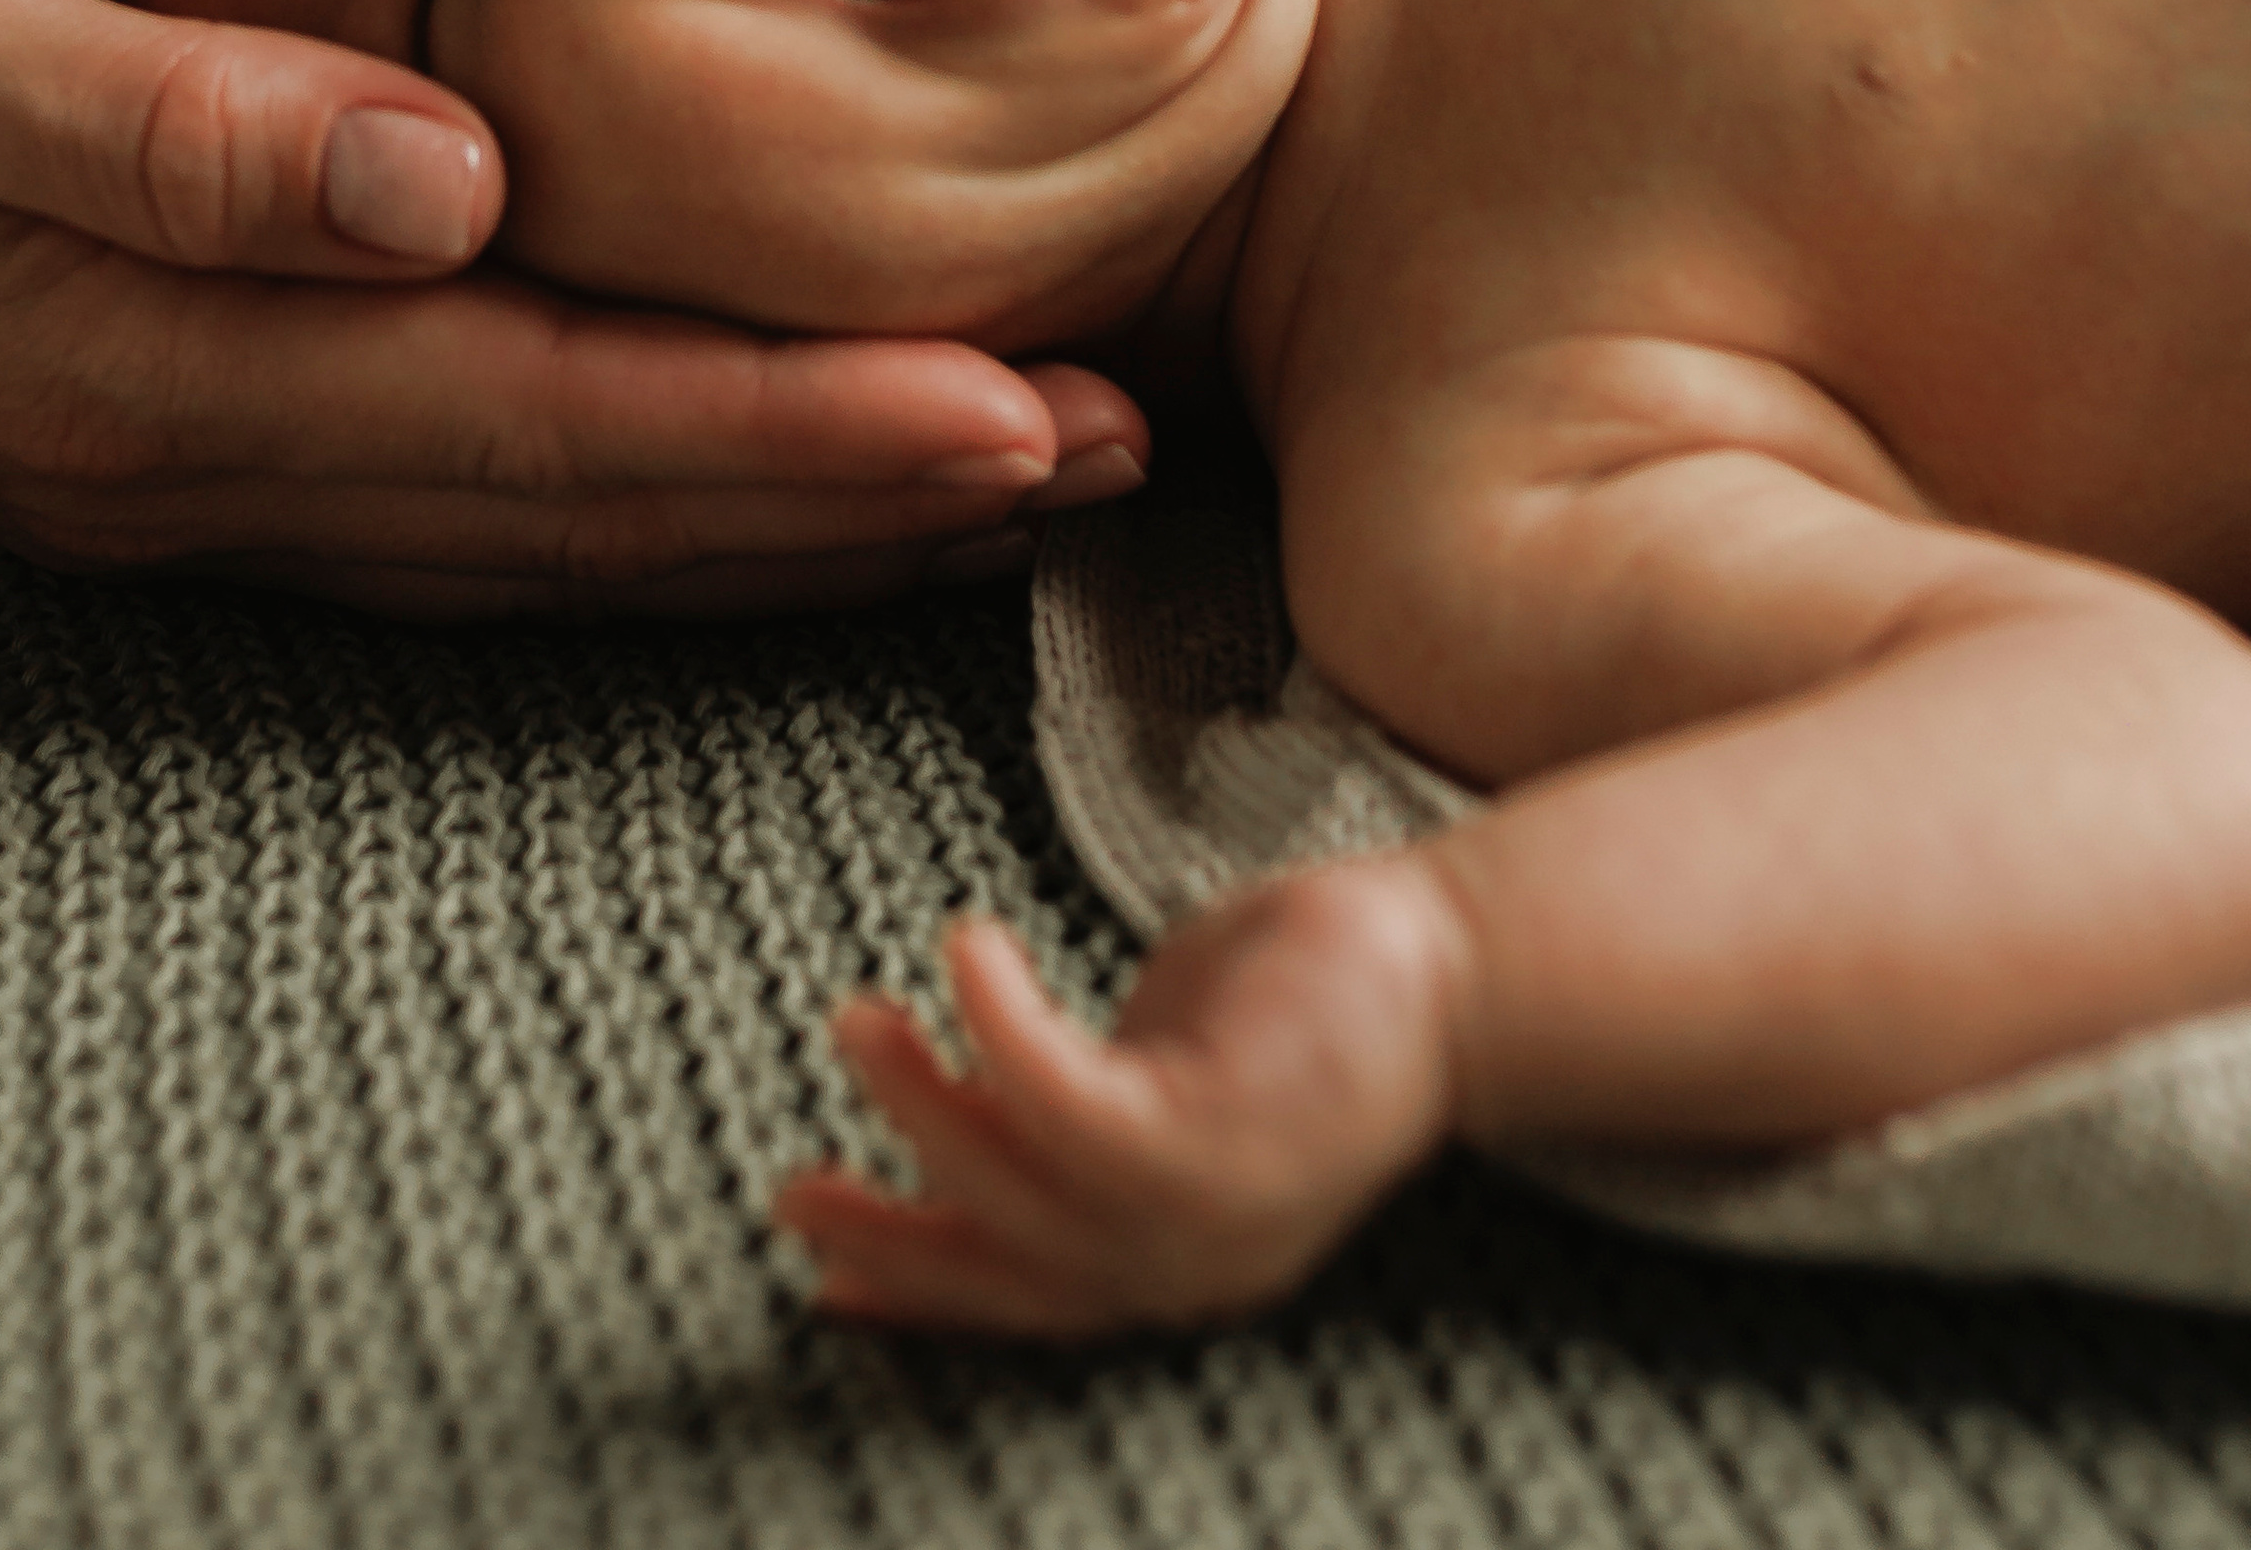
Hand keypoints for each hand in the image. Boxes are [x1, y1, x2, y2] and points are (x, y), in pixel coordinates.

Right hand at [0, 0, 1144, 612]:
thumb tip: (435, 181)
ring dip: (797, 511)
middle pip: (587, 512)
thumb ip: (152, 120)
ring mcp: (201, 471)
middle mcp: (195, 461)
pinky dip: (667, 488)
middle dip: (861, 493)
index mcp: (147, 369)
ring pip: (559, 535)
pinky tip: (787, 455)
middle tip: (1111, 447)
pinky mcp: (212, 426)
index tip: (1009, 403)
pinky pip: (490, 498)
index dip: (785, 429)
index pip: (535, 421)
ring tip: (1023, 467)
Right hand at [777, 861, 1460, 1338]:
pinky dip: (999, 1032)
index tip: (820, 1285)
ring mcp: (1209, 1207)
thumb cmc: (1317, 998)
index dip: (919, 1290)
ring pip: (1021, 1183)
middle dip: (890, 1238)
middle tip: (790, 1191)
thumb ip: (1092, 1101)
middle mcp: (1192, 1261)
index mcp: (1177, 1255)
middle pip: (1006, 1267)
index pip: (1026, 1297)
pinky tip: (960, 953)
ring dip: (922, 1103)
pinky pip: (1070, 1102)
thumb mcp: (1179, 1064)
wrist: (1460, 968)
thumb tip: (986, 1091)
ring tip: (857, 1019)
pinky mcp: (1220, 1126)